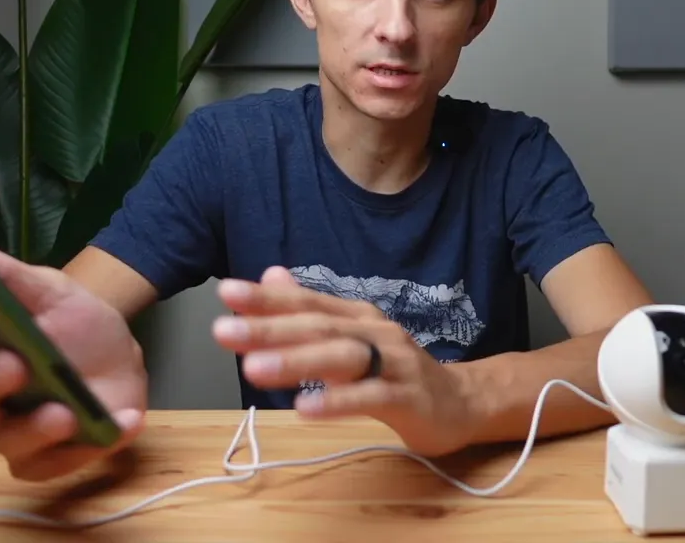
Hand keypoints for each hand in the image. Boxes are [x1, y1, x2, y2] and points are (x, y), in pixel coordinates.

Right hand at [0, 241, 147, 480]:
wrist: (117, 351)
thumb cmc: (71, 321)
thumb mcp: (48, 289)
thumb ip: (5, 274)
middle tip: (16, 364)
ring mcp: (13, 430)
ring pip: (6, 441)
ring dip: (35, 429)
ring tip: (65, 412)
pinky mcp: (48, 458)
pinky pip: (51, 467)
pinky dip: (83, 452)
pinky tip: (116, 425)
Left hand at [212, 267, 479, 457]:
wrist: (461, 402)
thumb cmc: (396, 371)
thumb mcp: (353, 336)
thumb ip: (311, 310)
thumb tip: (271, 274)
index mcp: (357, 317)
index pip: (307, 303)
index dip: (267, 298)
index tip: (225, 292)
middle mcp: (375, 332)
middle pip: (318, 327)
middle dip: (269, 328)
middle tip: (224, 330)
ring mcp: (394, 364)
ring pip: (342, 358)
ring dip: (296, 362)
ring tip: (253, 368)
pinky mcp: (407, 399)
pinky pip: (370, 399)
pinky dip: (336, 402)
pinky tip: (304, 409)